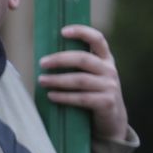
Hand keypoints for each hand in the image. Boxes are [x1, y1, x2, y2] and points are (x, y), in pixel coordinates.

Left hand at [37, 24, 128, 142]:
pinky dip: (64, 97)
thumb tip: (45, 59)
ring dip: (57, 80)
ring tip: (41, 81)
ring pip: (80, 80)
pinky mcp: (107, 103)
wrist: (112, 121)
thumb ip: (77, 66)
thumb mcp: (89, 76)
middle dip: (60, 59)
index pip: (97, 39)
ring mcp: (110, 86)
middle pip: (83, 59)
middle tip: (42, 63)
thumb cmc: (93, 94)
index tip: (62, 31)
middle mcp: (110, 70)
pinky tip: (51, 96)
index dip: (81, 32)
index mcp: (105, 59)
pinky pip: (82, 98)